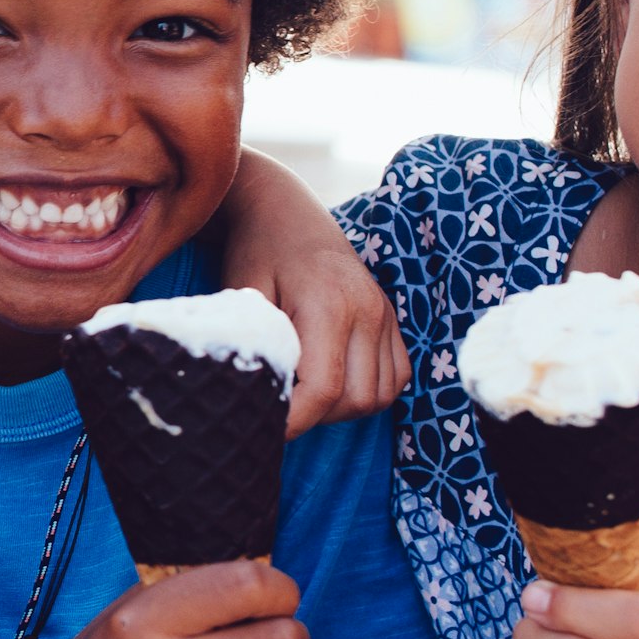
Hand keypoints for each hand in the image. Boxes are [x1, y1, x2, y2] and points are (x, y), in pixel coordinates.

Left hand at [211, 155, 406, 430]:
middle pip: (355, 400)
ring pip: (380, 395)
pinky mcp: (391, 316)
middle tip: (280, 408)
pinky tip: (332, 382)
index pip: (323, 389)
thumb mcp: (242, 294)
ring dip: (343, 409)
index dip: (294, 421)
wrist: (283, 209)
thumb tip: (253, 402)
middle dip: (317, 417)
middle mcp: (367, 309)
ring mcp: (384, 312)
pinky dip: (368, 392)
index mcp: (328, 304)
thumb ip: (256, 346)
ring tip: (304, 395)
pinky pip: (397, 377)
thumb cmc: (254, 251)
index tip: (264, 428)